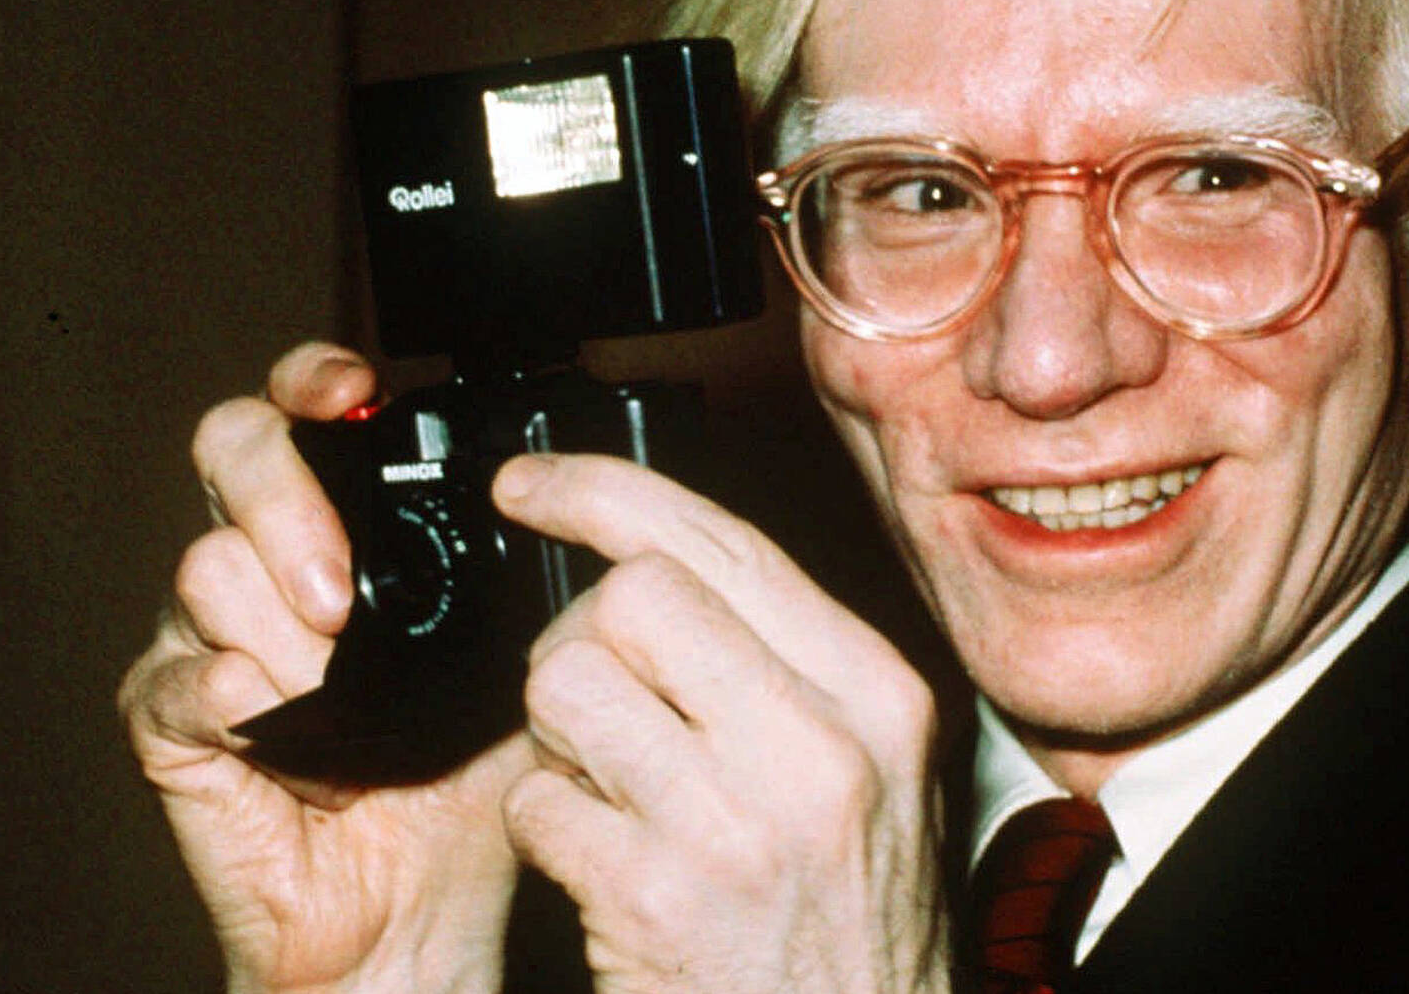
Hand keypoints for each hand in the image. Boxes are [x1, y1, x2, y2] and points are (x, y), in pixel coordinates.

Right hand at [119, 343, 523, 993]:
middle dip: (287, 501)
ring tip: (341, 694)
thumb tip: (564, 499)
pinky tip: (274, 714)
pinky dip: (226, 692)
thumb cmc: (472, 773)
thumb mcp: (524, 653)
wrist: (425, 904)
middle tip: (343, 593)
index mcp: (353, 529)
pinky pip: (175, 679)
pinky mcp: (178, 726)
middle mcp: (273, 562)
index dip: (314, 381)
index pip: (306, 414)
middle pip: (231, 451)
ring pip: (207, 567)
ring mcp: (214, 636)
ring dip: (285, 631)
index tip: (351, 390)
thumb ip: (527, 575)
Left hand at [493, 453, 950, 993]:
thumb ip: (786, 664)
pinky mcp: (660, 899)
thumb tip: (645, 562)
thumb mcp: (871, 770)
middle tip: (596, 706)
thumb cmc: (848, 923)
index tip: (529, 486)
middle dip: (580, 637)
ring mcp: (742, 823)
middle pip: (632, 594)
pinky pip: (536, 801)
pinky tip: (601, 866)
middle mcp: (824, 745)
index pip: (724, 542)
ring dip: (554, 736)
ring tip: (605, 789)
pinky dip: (544, 829)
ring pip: (567, 682)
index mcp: (879, 692)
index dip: (602, 493)